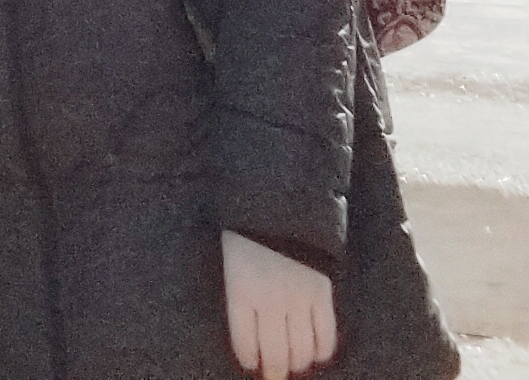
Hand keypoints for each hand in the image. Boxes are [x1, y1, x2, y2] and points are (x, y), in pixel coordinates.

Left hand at [224, 232, 337, 374]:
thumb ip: (240, 288)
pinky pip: (326, 335)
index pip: (243, 343)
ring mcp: (298, 299)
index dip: (248, 358)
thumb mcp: (232, 255)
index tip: (251, 363)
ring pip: (301, 351)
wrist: (279, 196)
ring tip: (294, 363)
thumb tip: (249, 322)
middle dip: (274, 371)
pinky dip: (322, 351)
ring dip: (298, 363)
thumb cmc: (247, 224)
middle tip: (274, 374)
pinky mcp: (322, 294)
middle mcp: (269, 301)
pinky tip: (317, 353)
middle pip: (274, 355)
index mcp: (240, 291)